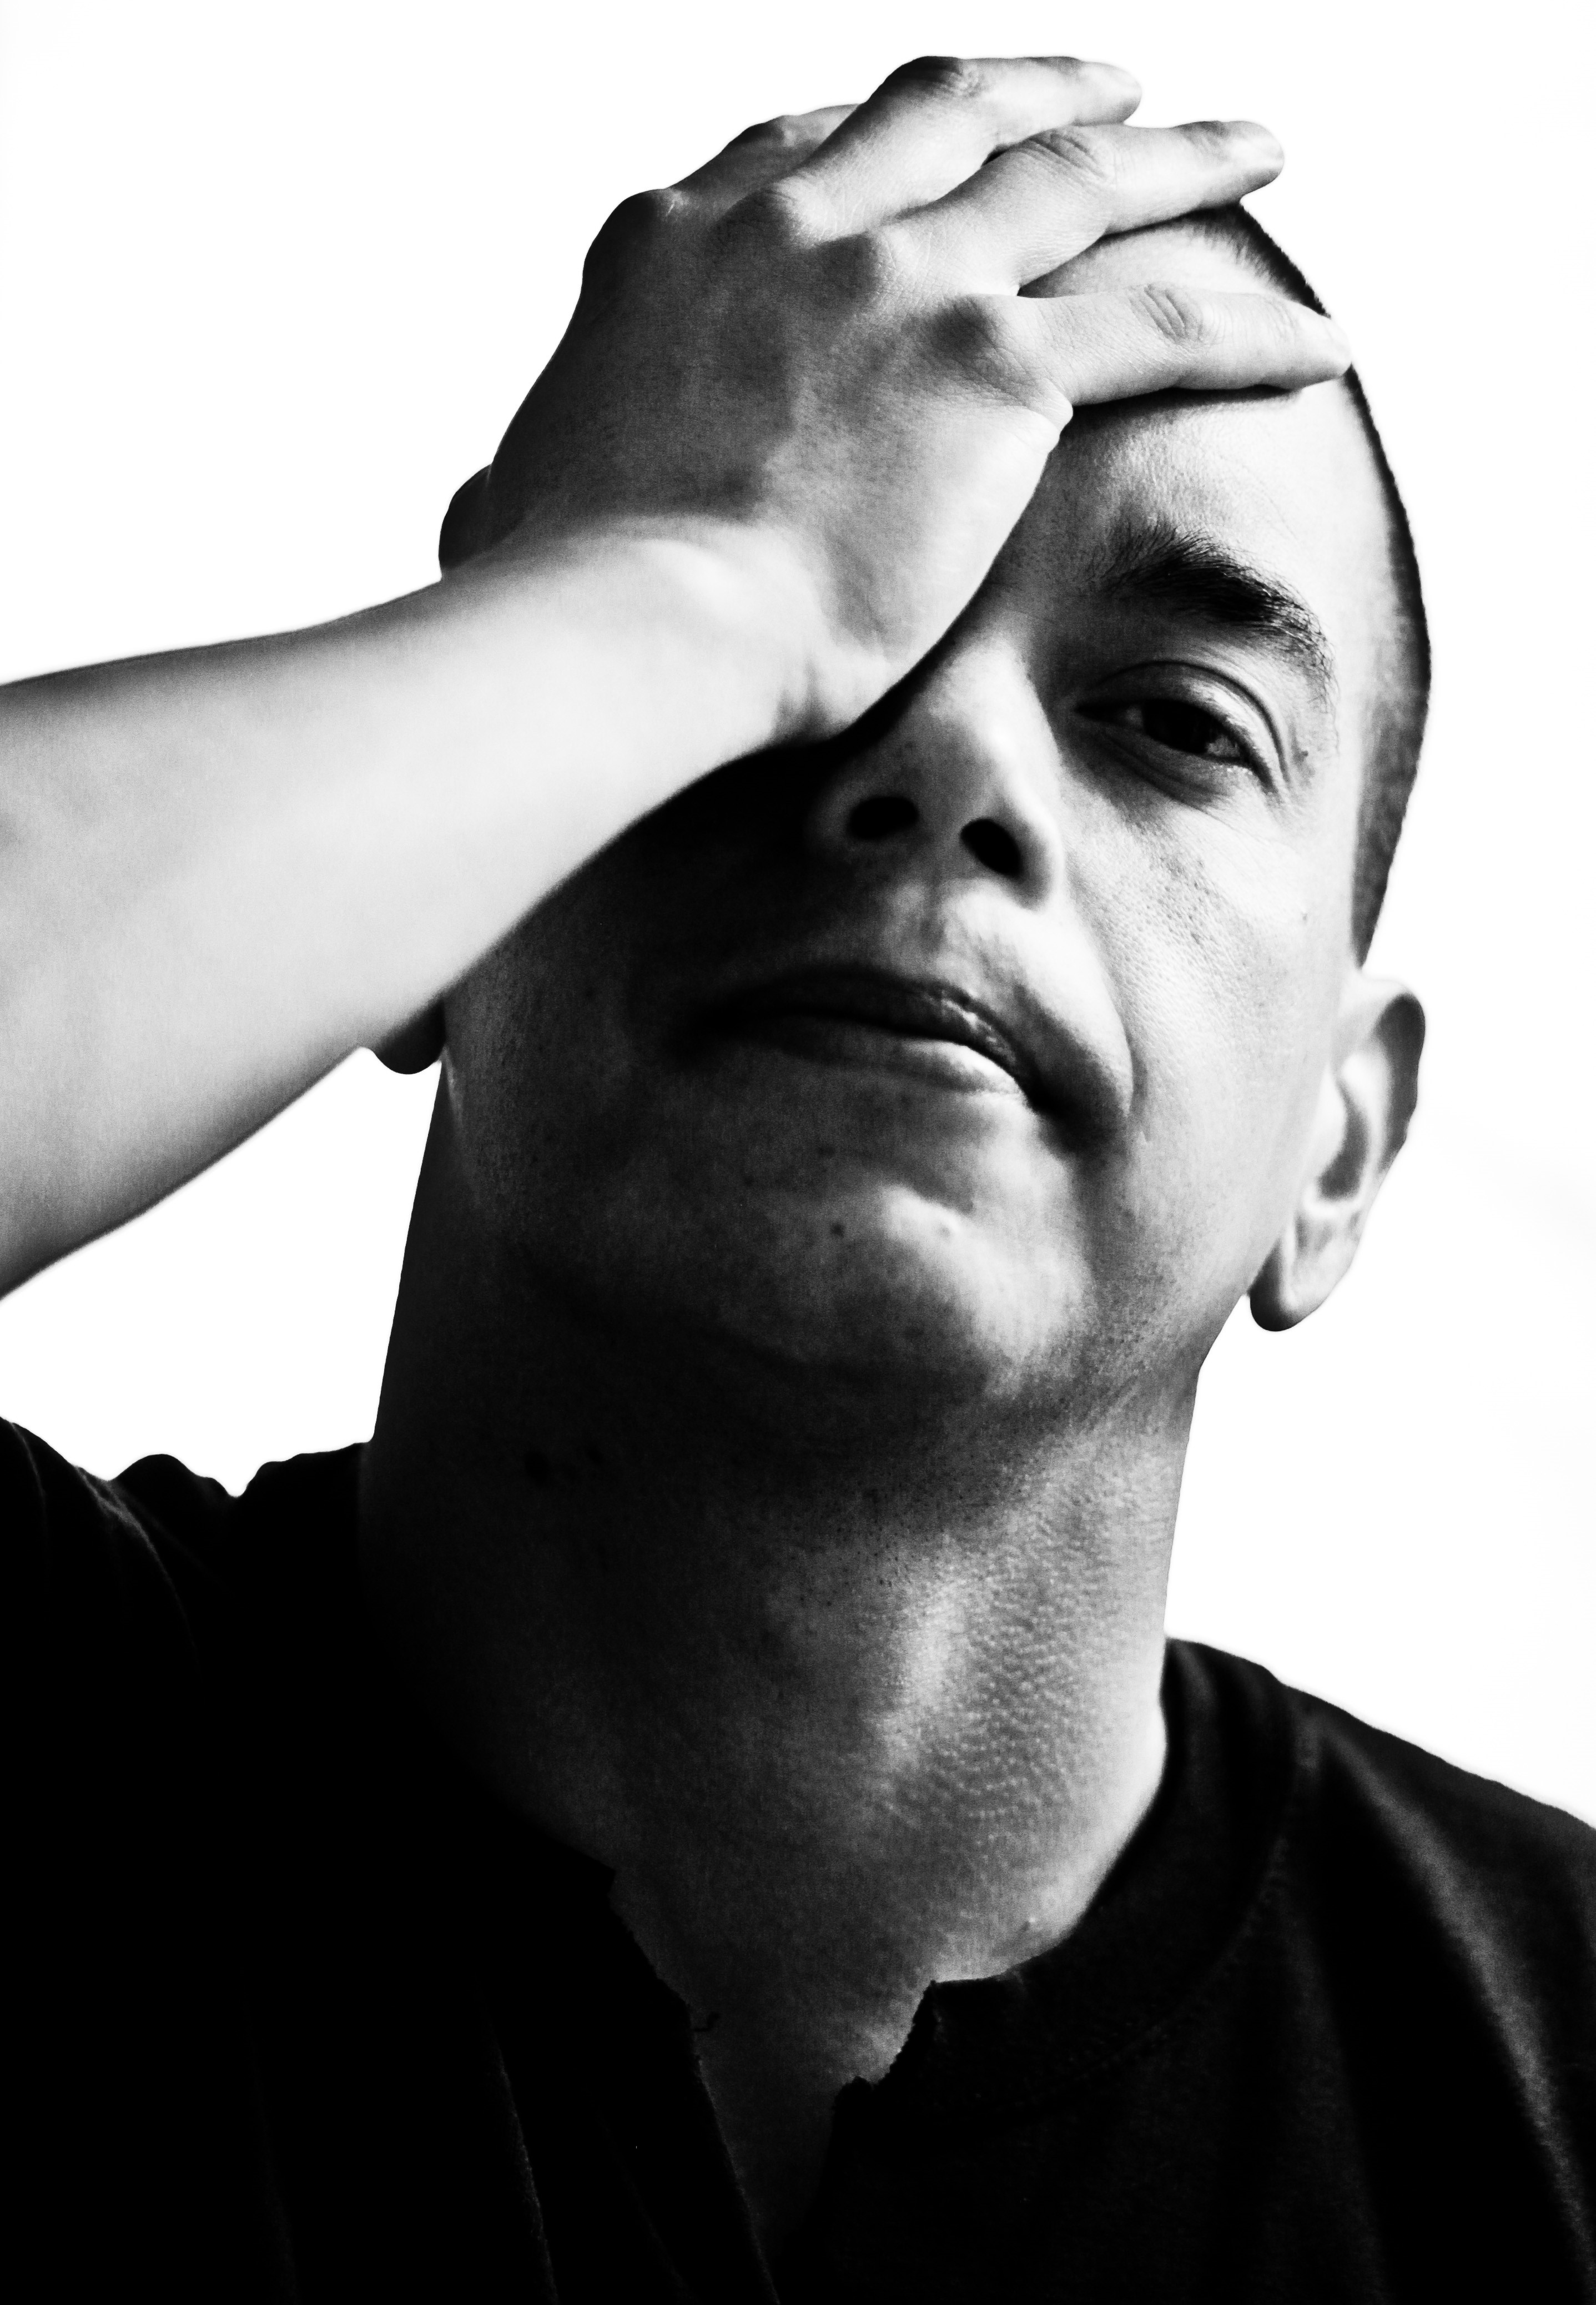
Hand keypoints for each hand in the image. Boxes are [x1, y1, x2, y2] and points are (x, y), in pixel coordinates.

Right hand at [447, 55, 1347, 740]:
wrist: (624, 629)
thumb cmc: (554, 598)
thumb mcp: (511, 498)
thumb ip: (521, 478)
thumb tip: (485, 509)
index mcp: (675, 243)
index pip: (802, 145)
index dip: (883, 131)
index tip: (934, 137)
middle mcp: (795, 226)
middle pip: (949, 113)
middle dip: (1042, 90)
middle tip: (1111, 89)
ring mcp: (899, 280)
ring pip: (1075, 177)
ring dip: (1175, 152)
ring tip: (1251, 142)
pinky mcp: (993, 367)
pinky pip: (1160, 322)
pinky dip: (1247, 323)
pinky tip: (1318, 339)